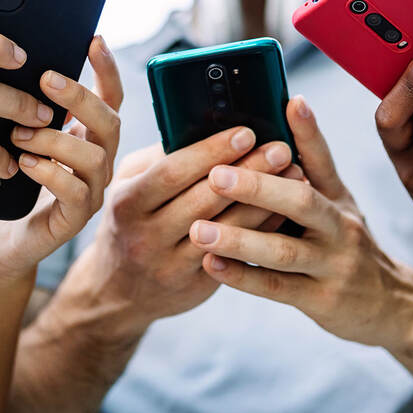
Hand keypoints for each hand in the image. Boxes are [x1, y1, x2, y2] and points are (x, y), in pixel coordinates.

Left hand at [0, 36, 122, 281]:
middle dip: (80, 97)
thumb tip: (14, 62)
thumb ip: (28, 107)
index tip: (94, 39)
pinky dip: (50, 173)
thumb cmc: (10, 181)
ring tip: (19, 133)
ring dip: (55, 139)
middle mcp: (99, 159)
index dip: (107, 68)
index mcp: (89, 135)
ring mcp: (93, 190)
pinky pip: (76, 192)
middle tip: (46, 81)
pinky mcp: (76, 218)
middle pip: (110, 120)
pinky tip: (24, 164)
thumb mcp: (19, 135)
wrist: (2, 240)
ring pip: (94, 156)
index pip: (111, 96)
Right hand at [67, 125, 296, 332]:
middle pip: (205, 199)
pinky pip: (237, 256)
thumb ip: (160, 158)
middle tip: (281, 149)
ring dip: (264, 201)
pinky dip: (262, 230)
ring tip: (294, 175)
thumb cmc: (130, 220)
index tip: (246, 132)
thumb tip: (205, 122)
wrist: (118, 289)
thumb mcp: (128, 185)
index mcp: (127, 203)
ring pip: (227, 231)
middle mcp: (146, 236)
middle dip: (248, 171)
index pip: (173, 172)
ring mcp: (171, 265)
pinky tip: (285, 209)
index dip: (211, 151)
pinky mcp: (195, 287)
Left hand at [188, 97, 412, 348]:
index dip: (308, 130)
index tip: (290, 101)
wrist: (391, 305)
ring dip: (239, 239)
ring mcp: (332, 264)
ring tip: (199, 230)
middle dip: (257, 187)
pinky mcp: (321, 300)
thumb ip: (305, 178)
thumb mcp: (337, 207)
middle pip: (301, 201)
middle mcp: (339, 225)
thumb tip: (267, 137)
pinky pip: (278, 288)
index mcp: (338, 196)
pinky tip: (211, 266)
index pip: (322, 158)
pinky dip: (243, 277)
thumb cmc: (344, 244)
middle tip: (215, 175)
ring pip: (284, 250)